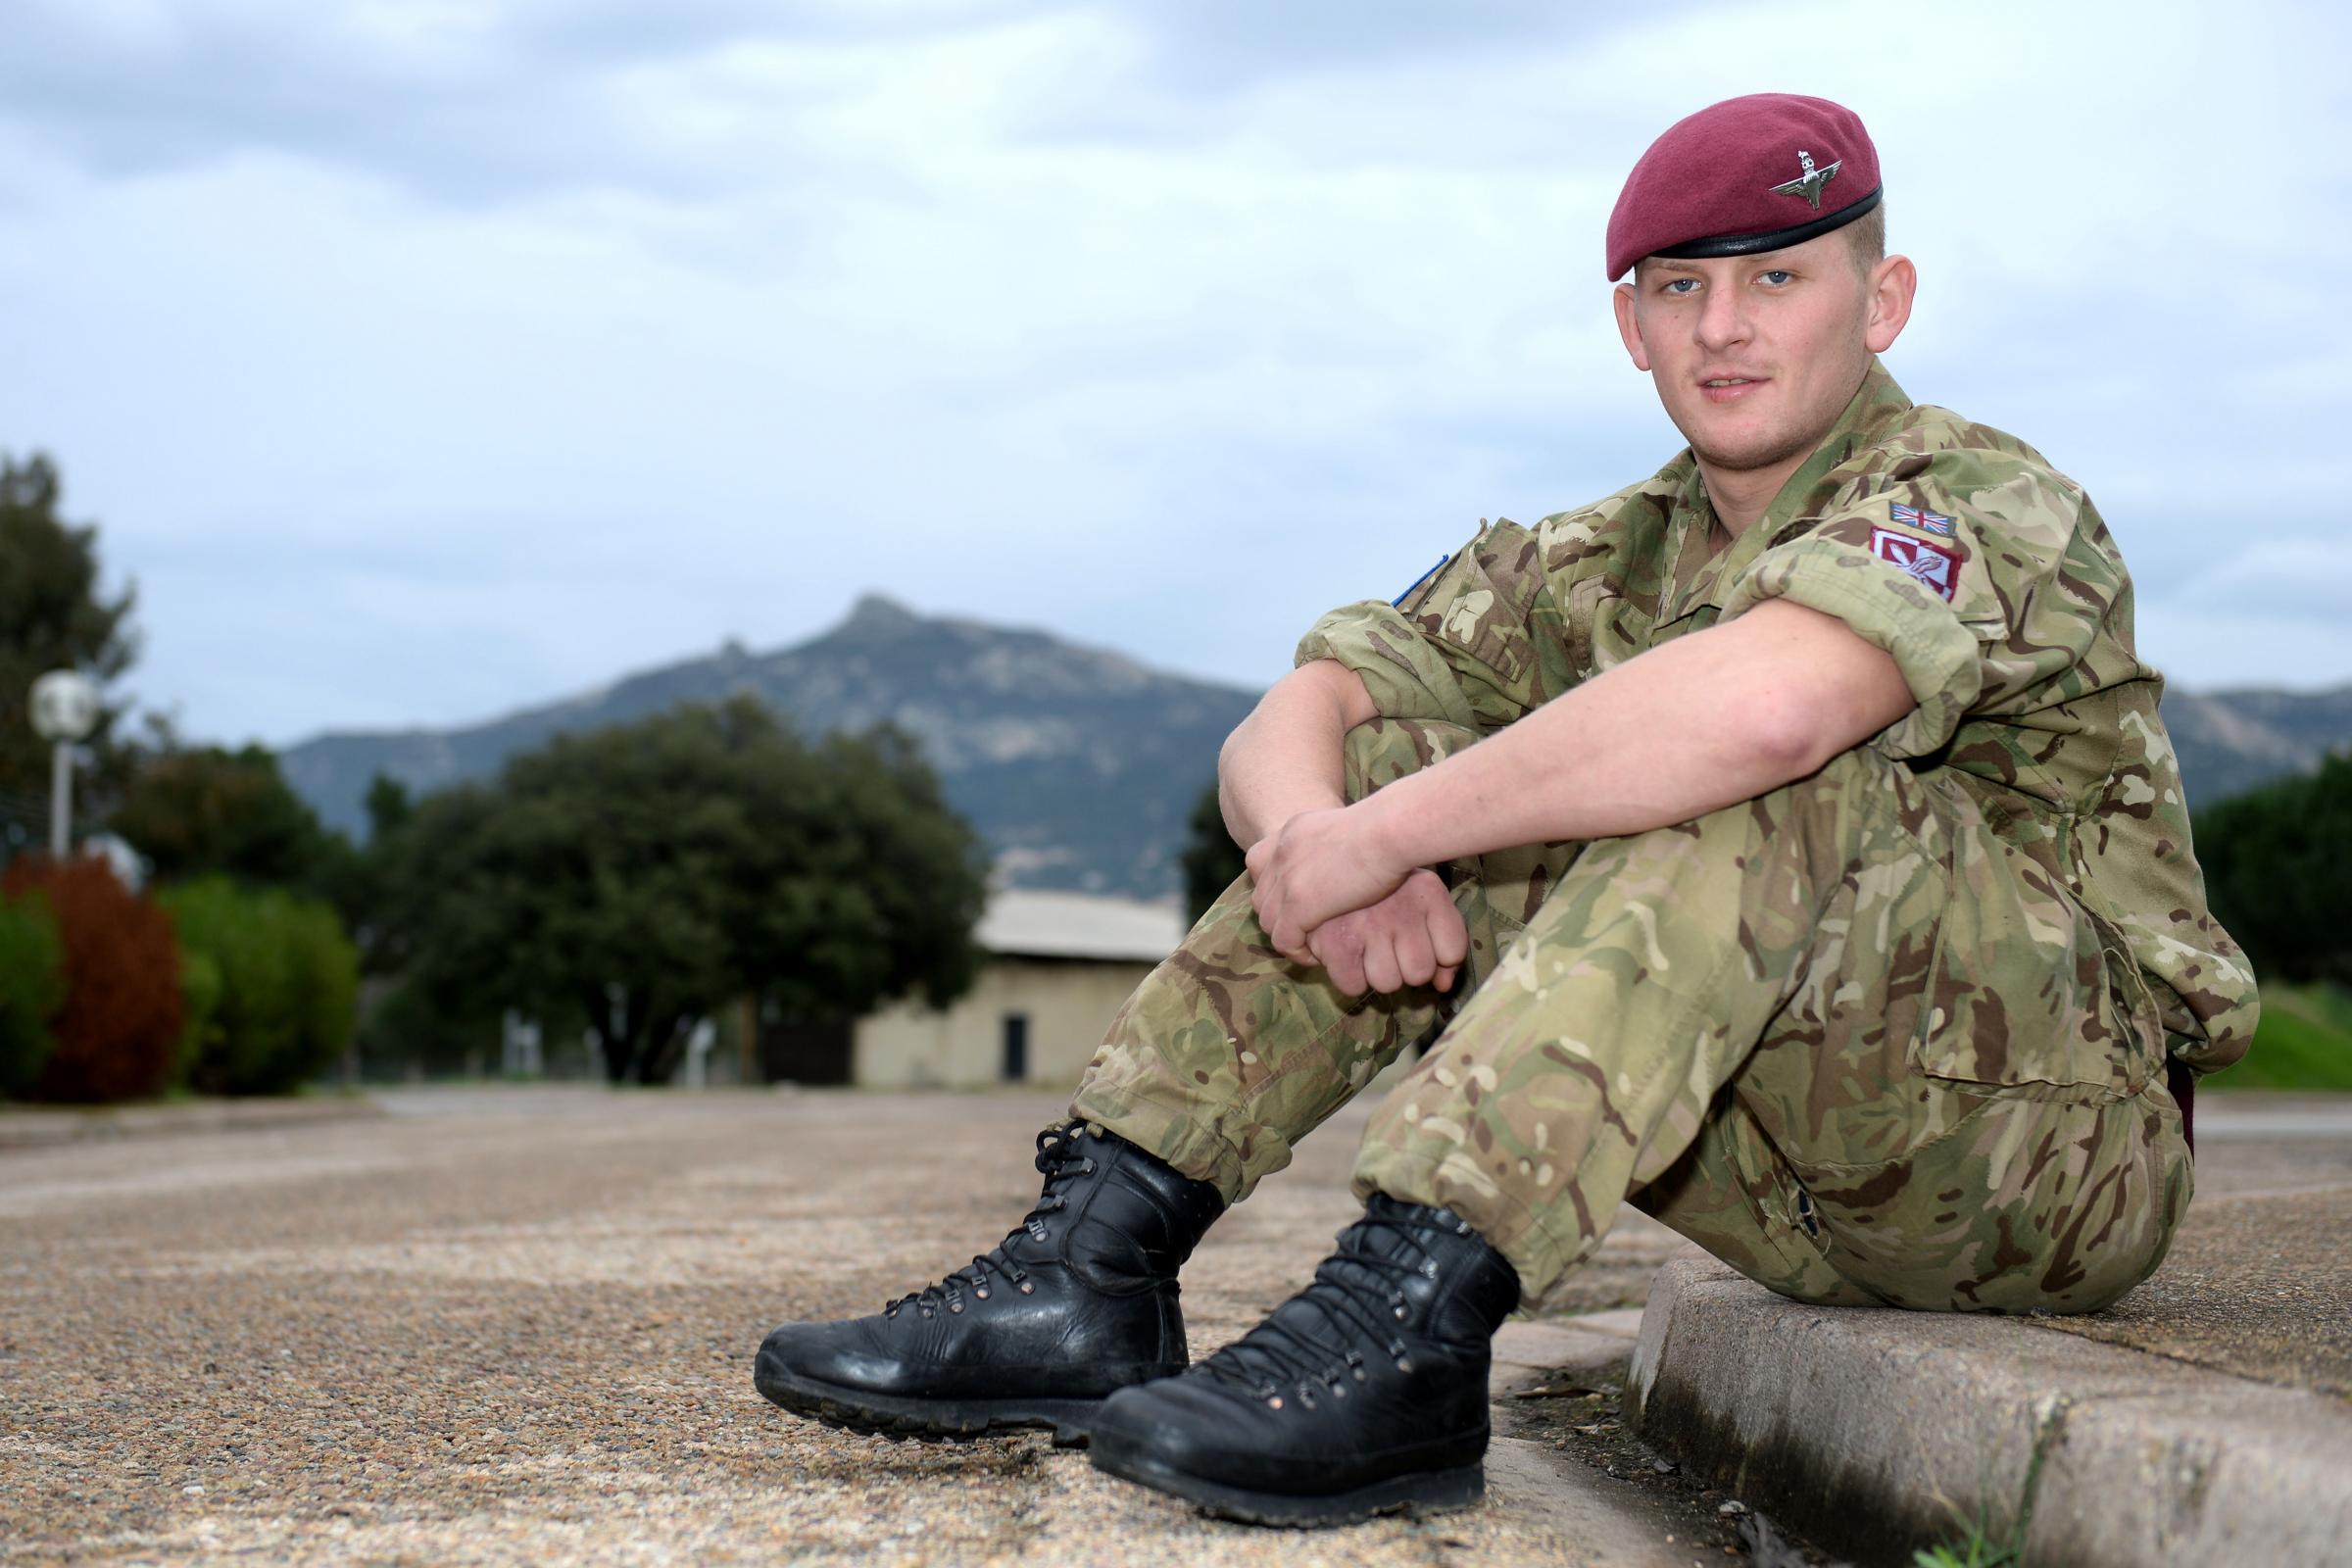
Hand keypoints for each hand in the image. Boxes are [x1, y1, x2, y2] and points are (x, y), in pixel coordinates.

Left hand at [1246, 804, 1410, 960]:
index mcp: (1292, 830)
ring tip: (1310, 947)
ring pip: (1267, 921)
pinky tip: (1316, 956)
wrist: (1389, 832)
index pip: (1258, 862)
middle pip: (1261, 895)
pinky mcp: (1298, 904)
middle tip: (1305, 930)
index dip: (1272, 886)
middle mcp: (1281, 852)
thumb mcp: (1349, 830)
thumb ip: (1334, 845)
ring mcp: (1286, 878)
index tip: (1297, 900)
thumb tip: (1346, 861)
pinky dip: (1296, 952)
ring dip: (1287, 938)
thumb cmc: (1388, 830)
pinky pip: (1282, 939)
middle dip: (1278, 917)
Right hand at [1302, 870, 1469, 995]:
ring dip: (1376, 974)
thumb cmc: (1377, 885)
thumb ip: (1443, 946)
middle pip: (1419, 973)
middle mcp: (1403, 909)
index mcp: (1429, 892)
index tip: (1422, 943)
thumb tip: (1443, 987)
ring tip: (1364, 947)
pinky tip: (1345, 955)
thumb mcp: (1419, 897)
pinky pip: (1353, 985)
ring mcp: (1370, 925)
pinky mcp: (1338, 941)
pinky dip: (1349, 978)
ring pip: (1388, 982)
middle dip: (1402, 967)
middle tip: (1386, 944)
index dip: (1439, 958)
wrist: (1327, 858)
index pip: (1452, 951)